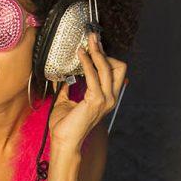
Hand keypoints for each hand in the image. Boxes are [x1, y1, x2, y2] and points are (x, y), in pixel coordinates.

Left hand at [47, 31, 126, 153]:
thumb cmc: (65, 125)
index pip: (115, 71)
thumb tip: (62, 77)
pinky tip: (80, 54)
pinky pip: (93, 75)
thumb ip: (68, 88)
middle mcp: (110, 98)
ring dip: (96, 52)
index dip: (106, 57)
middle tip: (92, 38)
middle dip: (105, 51)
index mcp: (106, 98)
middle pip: (118, 66)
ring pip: (107, 68)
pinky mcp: (96, 100)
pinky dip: (86, 62)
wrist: (64, 141)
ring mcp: (105, 100)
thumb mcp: (66, 101)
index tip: (93, 46)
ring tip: (87, 42)